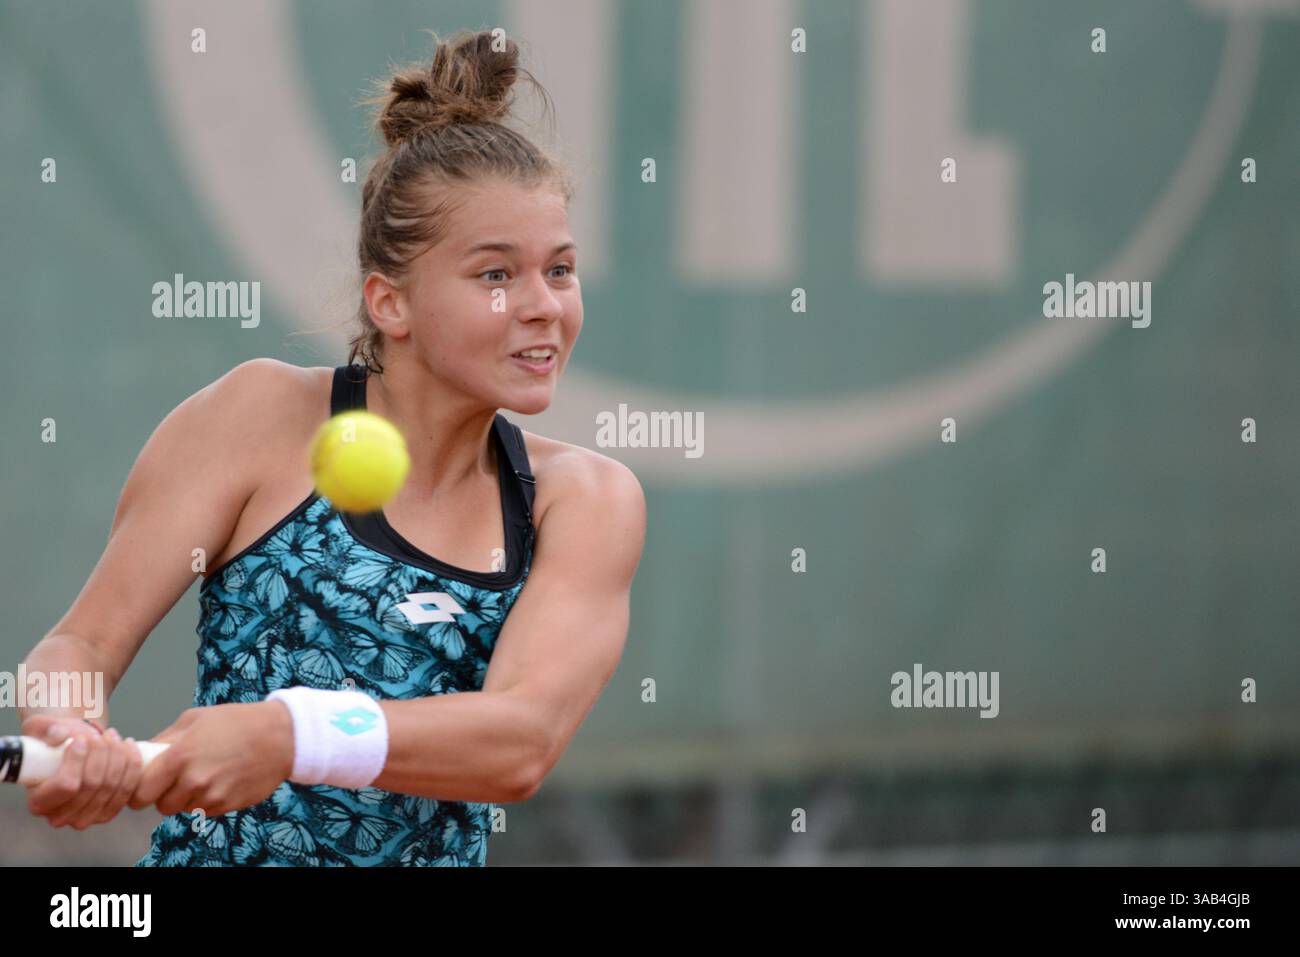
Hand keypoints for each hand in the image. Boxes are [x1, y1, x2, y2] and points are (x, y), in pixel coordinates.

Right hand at [21, 715, 145, 828]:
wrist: (71, 748)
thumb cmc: (53, 740)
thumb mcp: (42, 728)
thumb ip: (48, 730)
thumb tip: (60, 736)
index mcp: (38, 802)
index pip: (67, 785)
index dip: (78, 759)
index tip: (81, 739)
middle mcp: (60, 817)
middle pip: (93, 785)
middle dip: (102, 753)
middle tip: (102, 733)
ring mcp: (86, 818)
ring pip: (113, 786)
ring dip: (118, 756)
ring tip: (112, 736)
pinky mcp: (108, 812)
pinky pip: (128, 789)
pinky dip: (132, 765)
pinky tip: (128, 745)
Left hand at [129, 701, 294, 818]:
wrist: (281, 736)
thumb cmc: (237, 722)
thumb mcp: (195, 719)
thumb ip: (165, 739)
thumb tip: (142, 753)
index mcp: (179, 757)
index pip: (141, 793)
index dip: (139, 791)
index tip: (145, 786)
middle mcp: (193, 781)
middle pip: (161, 806)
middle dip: (165, 795)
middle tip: (178, 779)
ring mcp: (212, 796)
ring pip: (184, 810)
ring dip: (188, 798)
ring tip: (205, 775)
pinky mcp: (228, 806)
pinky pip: (205, 811)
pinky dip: (208, 800)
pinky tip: (222, 779)